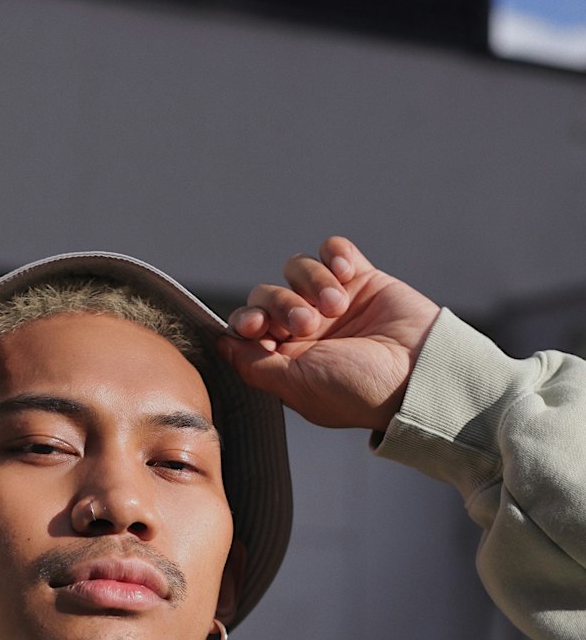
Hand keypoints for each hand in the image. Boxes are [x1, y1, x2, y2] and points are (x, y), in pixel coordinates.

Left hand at [219, 237, 439, 431]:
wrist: (418, 373)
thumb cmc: (359, 389)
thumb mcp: (297, 386)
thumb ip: (254, 365)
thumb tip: (220, 345)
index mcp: (286, 359)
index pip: (247, 327)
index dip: (247, 320)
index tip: (259, 326)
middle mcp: (306, 330)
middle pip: (267, 294)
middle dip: (282, 304)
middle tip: (308, 323)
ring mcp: (333, 303)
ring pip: (297, 269)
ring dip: (312, 282)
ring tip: (337, 305)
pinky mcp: (362, 279)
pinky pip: (333, 250)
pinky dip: (335, 255)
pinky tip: (347, 274)